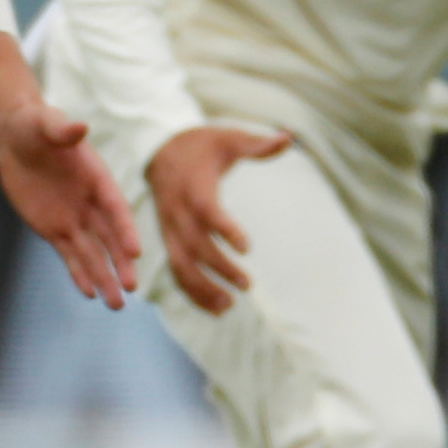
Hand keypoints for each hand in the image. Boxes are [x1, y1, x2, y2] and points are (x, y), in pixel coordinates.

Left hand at [0, 101, 139, 310]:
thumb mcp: (44, 122)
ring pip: (93, 253)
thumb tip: (79, 127)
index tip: (135, 251)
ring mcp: (74, 218)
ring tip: (117, 305)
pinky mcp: (54, 229)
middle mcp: (91, 203)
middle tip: (131, 288)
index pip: (115, 208)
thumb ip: (61, 128)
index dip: (125, 229)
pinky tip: (90, 293)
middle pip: (110, 238)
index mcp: (97, 178)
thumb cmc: (34, 125)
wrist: (15, 138)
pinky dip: (80, 274)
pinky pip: (70, 255)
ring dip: (104, 277)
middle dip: (120, 263)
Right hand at [146, 125, 293, 314]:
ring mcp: (169, 229)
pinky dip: (191, 292)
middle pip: (195, 245)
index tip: (247, 246)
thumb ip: (257, 144)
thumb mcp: (228, 139)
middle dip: (219, 268)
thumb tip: (288, 139)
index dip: (224, 230)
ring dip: (202, 288)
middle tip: (248, 284)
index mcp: (193, 187)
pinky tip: (214, 308)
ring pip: (181, 264)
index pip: (207, 212)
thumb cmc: (200, 146)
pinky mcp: (167, 239)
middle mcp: (178, 212)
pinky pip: (175, 270)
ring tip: (228, 305)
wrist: (159, 150)